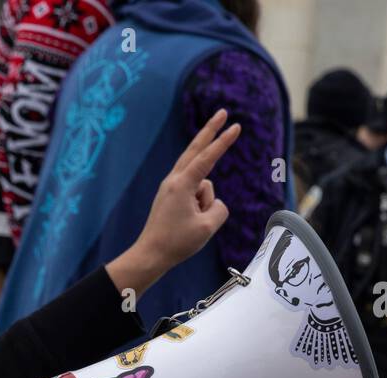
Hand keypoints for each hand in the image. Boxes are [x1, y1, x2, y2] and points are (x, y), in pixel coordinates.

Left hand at [105, 109, 240, 297]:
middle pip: (196, 150)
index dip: (224, 141)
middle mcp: (174, 180)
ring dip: (206, 204)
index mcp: (181, 185)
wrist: (150, 255)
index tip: (236, 126)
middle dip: (211, 131)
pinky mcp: (171, 196)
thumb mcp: (208, 227)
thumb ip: (219, 209)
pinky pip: (195, 194)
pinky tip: (189, 223)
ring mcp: (171, 187)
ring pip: (202, 185)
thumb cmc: (176, 242)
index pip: (208, 157)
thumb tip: (212, 202)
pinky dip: (200, 205)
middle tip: (224, 113)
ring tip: (190, 226)